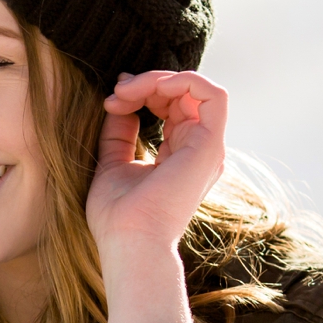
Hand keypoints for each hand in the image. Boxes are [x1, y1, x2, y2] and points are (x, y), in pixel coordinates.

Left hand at [87, 70, 227, 254]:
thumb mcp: (113, 163)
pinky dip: (181, 81)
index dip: (143, 93)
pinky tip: (147, 89)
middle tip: (115, 94)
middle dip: (147, 83)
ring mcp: (207, 148)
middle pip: (183, 95)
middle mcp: (199, 150)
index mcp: (182, 155)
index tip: (110, 102)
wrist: (128, 242)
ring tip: (124, 92)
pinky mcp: (209, 145)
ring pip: (195, 89)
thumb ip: (120, 133)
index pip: (172, 106)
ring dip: (157, 80)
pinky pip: (212, 94)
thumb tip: (120, 102)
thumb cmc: (118, 217)